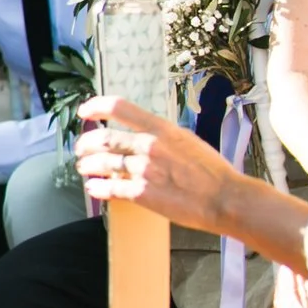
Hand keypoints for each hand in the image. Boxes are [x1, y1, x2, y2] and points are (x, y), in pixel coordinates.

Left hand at [73, 97, 237, 230]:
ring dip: (88, 165)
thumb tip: (142, 135)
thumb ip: (162, 136)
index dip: (96, 107)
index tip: (85, 112)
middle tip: (81, 149)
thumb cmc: (212, 172)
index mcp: (162, 129)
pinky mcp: (142, 193)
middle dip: (86, 144)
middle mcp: (149, 145)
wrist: (226, 199)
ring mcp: (144, 169)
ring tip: (84, 168)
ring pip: (102, 163)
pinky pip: (109, 188)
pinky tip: (94, 188)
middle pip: (103, 138)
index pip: (119, 107)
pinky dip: (97, 187)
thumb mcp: (187, 141)